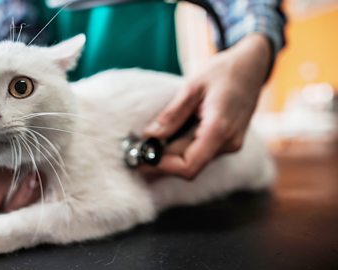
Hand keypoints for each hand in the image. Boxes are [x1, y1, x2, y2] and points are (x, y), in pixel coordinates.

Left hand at [143, 34, 271, 178]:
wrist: (252, 66)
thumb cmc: (223, 71)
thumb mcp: (192, 86)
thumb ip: (172, 114)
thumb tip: (150, 136)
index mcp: (219, 129)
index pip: (189, 165)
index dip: (162, 167)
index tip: (140, 159)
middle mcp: (228, 143)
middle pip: (189, 166)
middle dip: (161, 163)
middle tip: (135, 155)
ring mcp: (230, 144)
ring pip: (195, 161)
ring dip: (170, 158)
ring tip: (146, 146)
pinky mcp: (228, 142)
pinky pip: (201, 153)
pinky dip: (181, 150)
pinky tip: (165, 141)